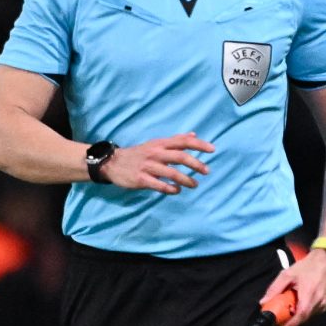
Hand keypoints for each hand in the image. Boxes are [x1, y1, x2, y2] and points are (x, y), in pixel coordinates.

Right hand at [99, 133, 214, 193]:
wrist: (113, 163)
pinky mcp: (141, 179)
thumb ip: (175, 140)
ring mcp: (148, 166)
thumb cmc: (139, 153)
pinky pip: (158, 185)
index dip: (198, 145)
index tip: (212, 150)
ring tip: (195, 185)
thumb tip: (194, 134)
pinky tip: (177, 190)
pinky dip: (170, 188)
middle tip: (207, 171)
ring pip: (171, 172)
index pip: (183, 141)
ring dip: (186, 179)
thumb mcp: (156, 143)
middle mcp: (155, 153)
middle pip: (179, 157)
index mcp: (160, 143)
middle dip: (195, 164)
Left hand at [262, 249, 325, 325]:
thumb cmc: (306, 266)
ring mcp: (324, 303)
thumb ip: (274, 288)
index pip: (301, 314)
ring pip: (309, 316)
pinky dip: (304, 312)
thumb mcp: (287, 274)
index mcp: (309, 293)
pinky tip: (299, 305)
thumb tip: (263, 302)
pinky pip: (313, 313)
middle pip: (304, 318)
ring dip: (298, 316)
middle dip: (292, 322)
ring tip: (289, 310)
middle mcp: (318, 301)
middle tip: (281, 320)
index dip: (292, 324)